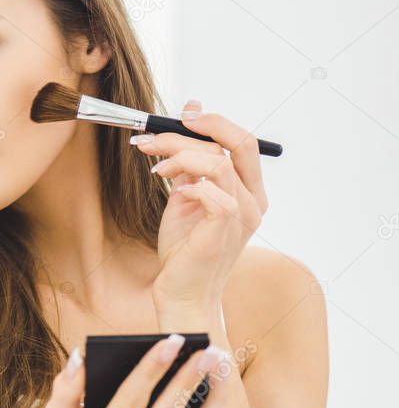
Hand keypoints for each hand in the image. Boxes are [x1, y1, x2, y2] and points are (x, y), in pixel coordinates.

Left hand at [133, 100, 267, 314]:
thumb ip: (189, 164)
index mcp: (249, 191)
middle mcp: (254, 200)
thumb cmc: (183, 248)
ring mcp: (243, 215)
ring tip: (154, 169)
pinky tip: (169, 192)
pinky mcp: (225, 228)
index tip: (182, 115)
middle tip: (154, 135)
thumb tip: (185, 120)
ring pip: (218, 163)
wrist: (181, 291)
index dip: (214, 122)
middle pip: (238, 143)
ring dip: (178, 156)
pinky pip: (212, 190)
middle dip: (193, 130)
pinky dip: (186, 183)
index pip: (242, 141)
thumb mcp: (184, 197)